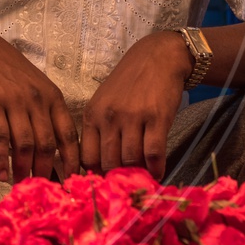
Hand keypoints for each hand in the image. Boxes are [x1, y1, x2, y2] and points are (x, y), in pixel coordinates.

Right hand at [0, 25, 78, 183]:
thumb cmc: (7, 71)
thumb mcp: (36, 86)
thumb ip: (46, 113)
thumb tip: (54, 149)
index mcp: (52, 97)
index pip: (68, 134)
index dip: (71, 160)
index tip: (70, 179)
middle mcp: (36, 100)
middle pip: (46, 144)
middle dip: (44, 170)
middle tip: (39, 186)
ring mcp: (14, 101)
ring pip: (24, 144)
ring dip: (22, 168)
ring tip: (19, 182)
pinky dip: (0, 159)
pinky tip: (0, 173)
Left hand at [81, 31, 189, 177]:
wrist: (157, 58)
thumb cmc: (129, 83)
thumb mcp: (104, 102)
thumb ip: (100, 130)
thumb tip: (100, 167)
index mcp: (92, 115)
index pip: (87, 157)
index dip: (97, 175)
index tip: (106, 184)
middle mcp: (109, 117)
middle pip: (109, 163)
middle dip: (118, 179)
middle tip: (127, 186)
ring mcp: (133, 117)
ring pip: (131, 160)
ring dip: (138, 175)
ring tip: (143, 180)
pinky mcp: (156, 118)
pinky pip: (154, 153)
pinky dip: (156, 168)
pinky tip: (157, 172)